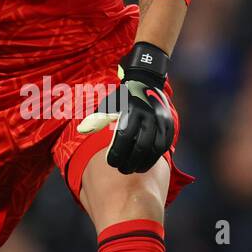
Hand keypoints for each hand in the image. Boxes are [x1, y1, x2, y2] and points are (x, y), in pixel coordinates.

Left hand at [77, 43, 175, 173]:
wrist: (145, 81)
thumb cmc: (122, 98)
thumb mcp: (108, 104)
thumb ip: (97, 118)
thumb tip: (82, 130)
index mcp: (131, 109)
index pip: (124, 137)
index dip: (117, 154)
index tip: (111, 163)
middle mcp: (148, 114)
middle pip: (141, 146)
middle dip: (130, 162)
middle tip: (122, 169)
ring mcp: (161, 120)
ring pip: (155, 148)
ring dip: (144, 163)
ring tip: (134, 169)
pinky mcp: (170, 124)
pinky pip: (164, 146)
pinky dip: (155, 157)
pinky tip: (145, 164)